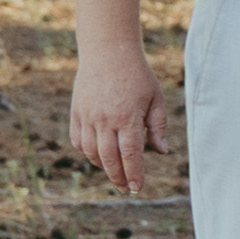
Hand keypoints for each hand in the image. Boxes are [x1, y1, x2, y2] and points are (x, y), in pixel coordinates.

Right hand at [71, 46, 172, 195]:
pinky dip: (86, 152)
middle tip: (127, 188)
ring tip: (115, 171)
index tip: (138, 187)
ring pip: (91, 152)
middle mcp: (105, 120)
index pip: (130, 155)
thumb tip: (162, 152)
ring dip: (103, 166)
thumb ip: (158, 126)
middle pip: (110, 159)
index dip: (134, 174)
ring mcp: (88, 116)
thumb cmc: (137, 74)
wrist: (108, 50)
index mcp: (127, 117)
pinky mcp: (77, 112)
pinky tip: (97, 155)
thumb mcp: (155, 97)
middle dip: (119, 178)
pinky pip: (78, 140)